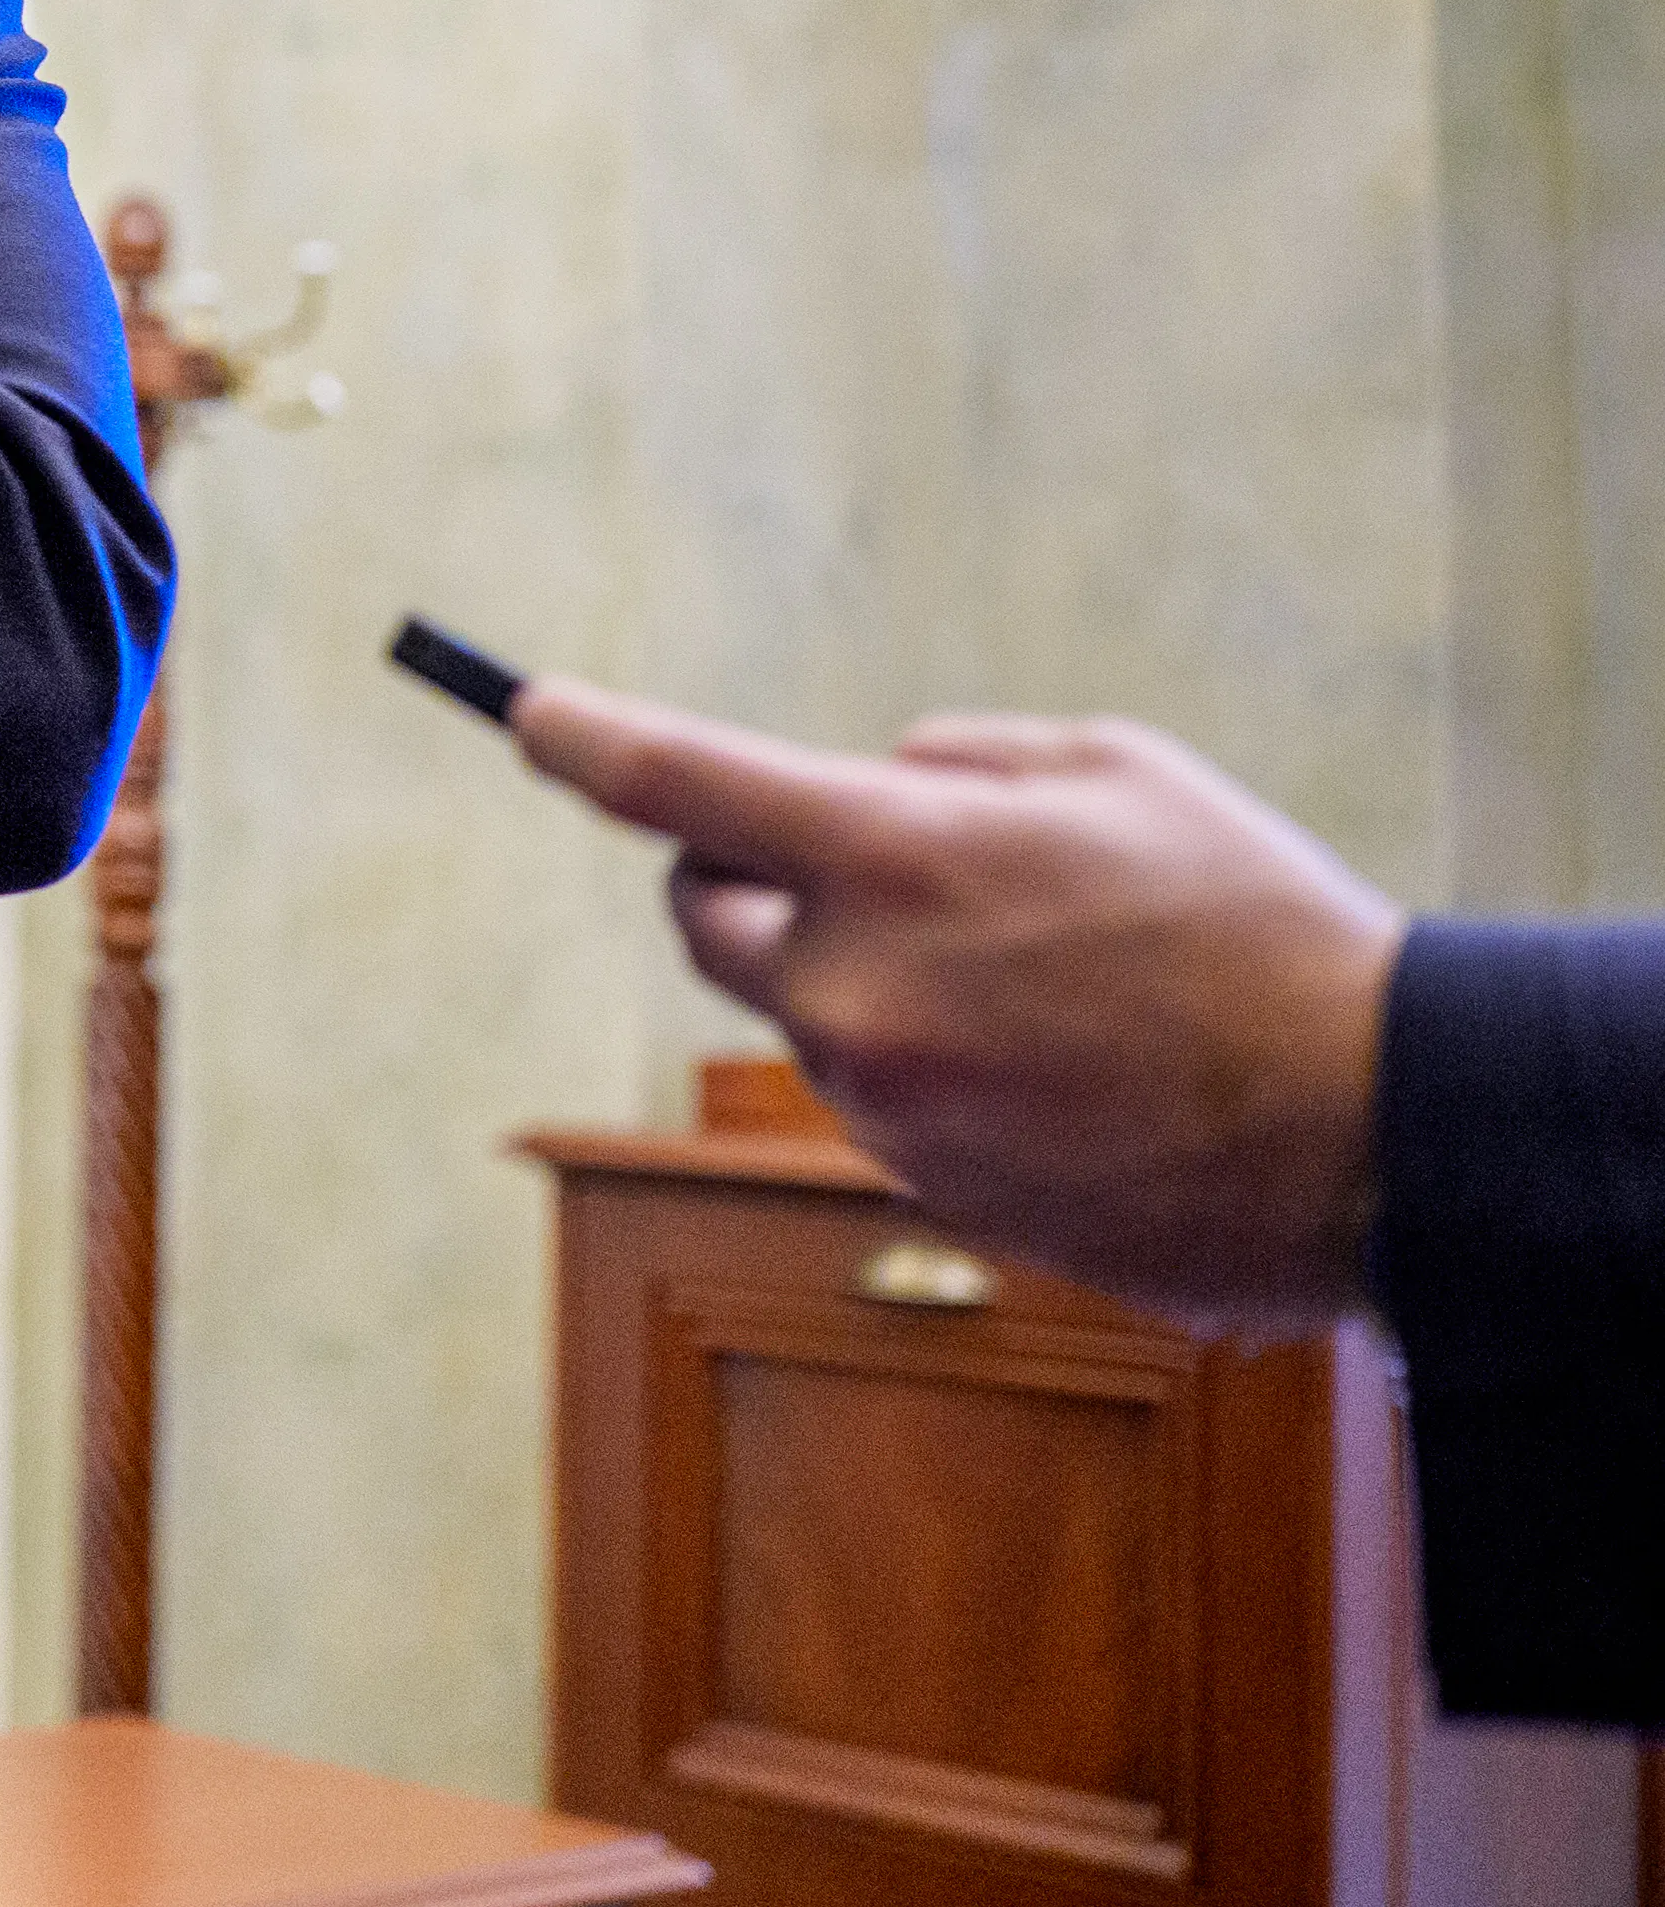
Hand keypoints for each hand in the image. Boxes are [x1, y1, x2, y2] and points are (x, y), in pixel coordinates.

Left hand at [508, 680, 1403, 1322]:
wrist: (1373, 1128)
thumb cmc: (1255, 922)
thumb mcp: (1114, 771)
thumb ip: (949, 766)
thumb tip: (858, 787)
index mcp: (894, 860)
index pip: (679, 785)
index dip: (585, 740)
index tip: (532, 716)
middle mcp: (857, 989)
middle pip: (704, 917)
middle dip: (741, 878)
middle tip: (848, 862)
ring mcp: (885, 1105)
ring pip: (807, 1016)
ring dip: (872, 983)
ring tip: (1043, 983)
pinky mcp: (926, 1190)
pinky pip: (886, 1101)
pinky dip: (936, 1071)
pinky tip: (1062, 1067)